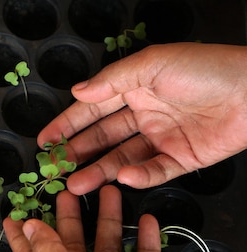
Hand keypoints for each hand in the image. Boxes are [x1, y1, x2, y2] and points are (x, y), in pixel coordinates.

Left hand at [3, 186, 246, 251]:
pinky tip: (148, 222)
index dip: (20, 238)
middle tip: (69, 191)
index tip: (13, 215)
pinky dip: (143, 244)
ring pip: (106, 250)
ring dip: (107, 222)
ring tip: (110, 193)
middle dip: (68, 219)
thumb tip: (29, 227)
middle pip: (70, 248)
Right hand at [38, 43, 246, 194]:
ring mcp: (162, 137)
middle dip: (77, 153)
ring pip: (122, 158)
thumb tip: (77, 92)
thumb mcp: (153, 64)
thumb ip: (112, 80)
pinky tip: (124, 178)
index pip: (93, 109)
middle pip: (103, 138)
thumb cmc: (208, 69)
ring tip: (77, 185)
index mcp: (135, 88)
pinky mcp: (182, 158)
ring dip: (99, 172)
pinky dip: (139, 176)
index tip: (45, 141)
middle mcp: (145, 114)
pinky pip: (155, 170)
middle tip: (55, 169)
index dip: (67, 125)